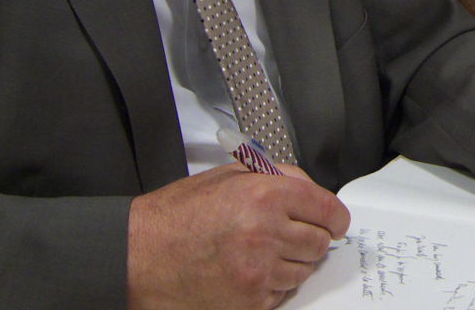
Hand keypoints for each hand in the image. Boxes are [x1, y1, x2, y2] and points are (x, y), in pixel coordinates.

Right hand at [126, 163, 348, 309]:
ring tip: (258, 251)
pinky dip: (272, 284)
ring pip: (304, 270)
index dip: (334, 217)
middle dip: (310, 238)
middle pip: (320, 242)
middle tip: (288, 234)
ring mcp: (260, 270)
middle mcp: (266, 232)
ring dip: (291, 262)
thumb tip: (310, 190)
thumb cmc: (177, 217)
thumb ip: (275, 177)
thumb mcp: (227, 177)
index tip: (334, 222)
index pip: (328, 209)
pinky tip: (247, 270)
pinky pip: (283, 293)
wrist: (140, 256)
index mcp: (264, 195)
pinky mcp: (251, 300)